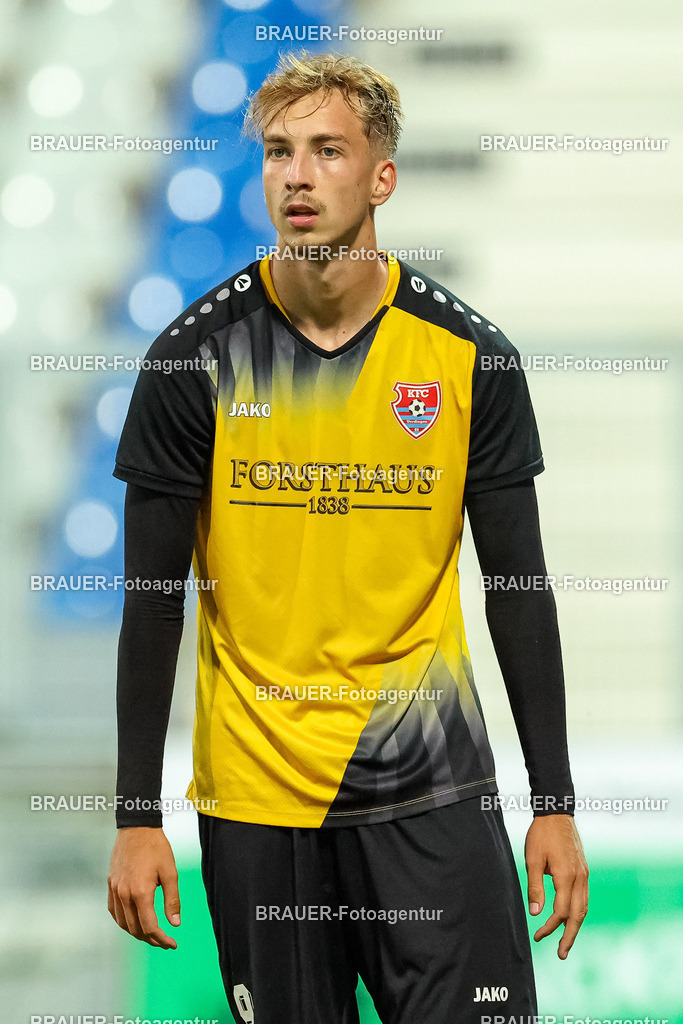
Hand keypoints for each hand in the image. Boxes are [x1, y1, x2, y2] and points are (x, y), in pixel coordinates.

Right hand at [108, 827, 180, 948]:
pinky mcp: (111, 884)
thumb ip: (172, 899)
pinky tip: (133, 922)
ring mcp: (115, 890)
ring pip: (123, 923)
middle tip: (165, 942)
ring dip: (137, 932)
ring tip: (151, 934)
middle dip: (151, 939)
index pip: (149, 927)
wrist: (137, 827)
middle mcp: (124, 894)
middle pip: (135, 929)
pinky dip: (123, 921)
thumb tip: (175, 924)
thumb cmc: (157, 848)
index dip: (161, 939)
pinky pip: (114, 911)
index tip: (172, 944)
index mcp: (141, 892)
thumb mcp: (170, 872)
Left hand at [524, 814, 588, 958]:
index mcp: (567, 876)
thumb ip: (535, 886)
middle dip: (569, 936)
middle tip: (561, 954)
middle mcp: (580, 878)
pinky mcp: (584, 870)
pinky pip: (584, 897)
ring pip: (584, 907)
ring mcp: (584, 874)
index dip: (550, 927)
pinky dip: (579, 912)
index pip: (561, 911)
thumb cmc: (542, 834)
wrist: (556, 812)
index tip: (538, 936)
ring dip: (575, 926)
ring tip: (567, 941)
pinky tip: (571, 918)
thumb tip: (536, 913)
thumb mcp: (533, 859)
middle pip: (578, 915)